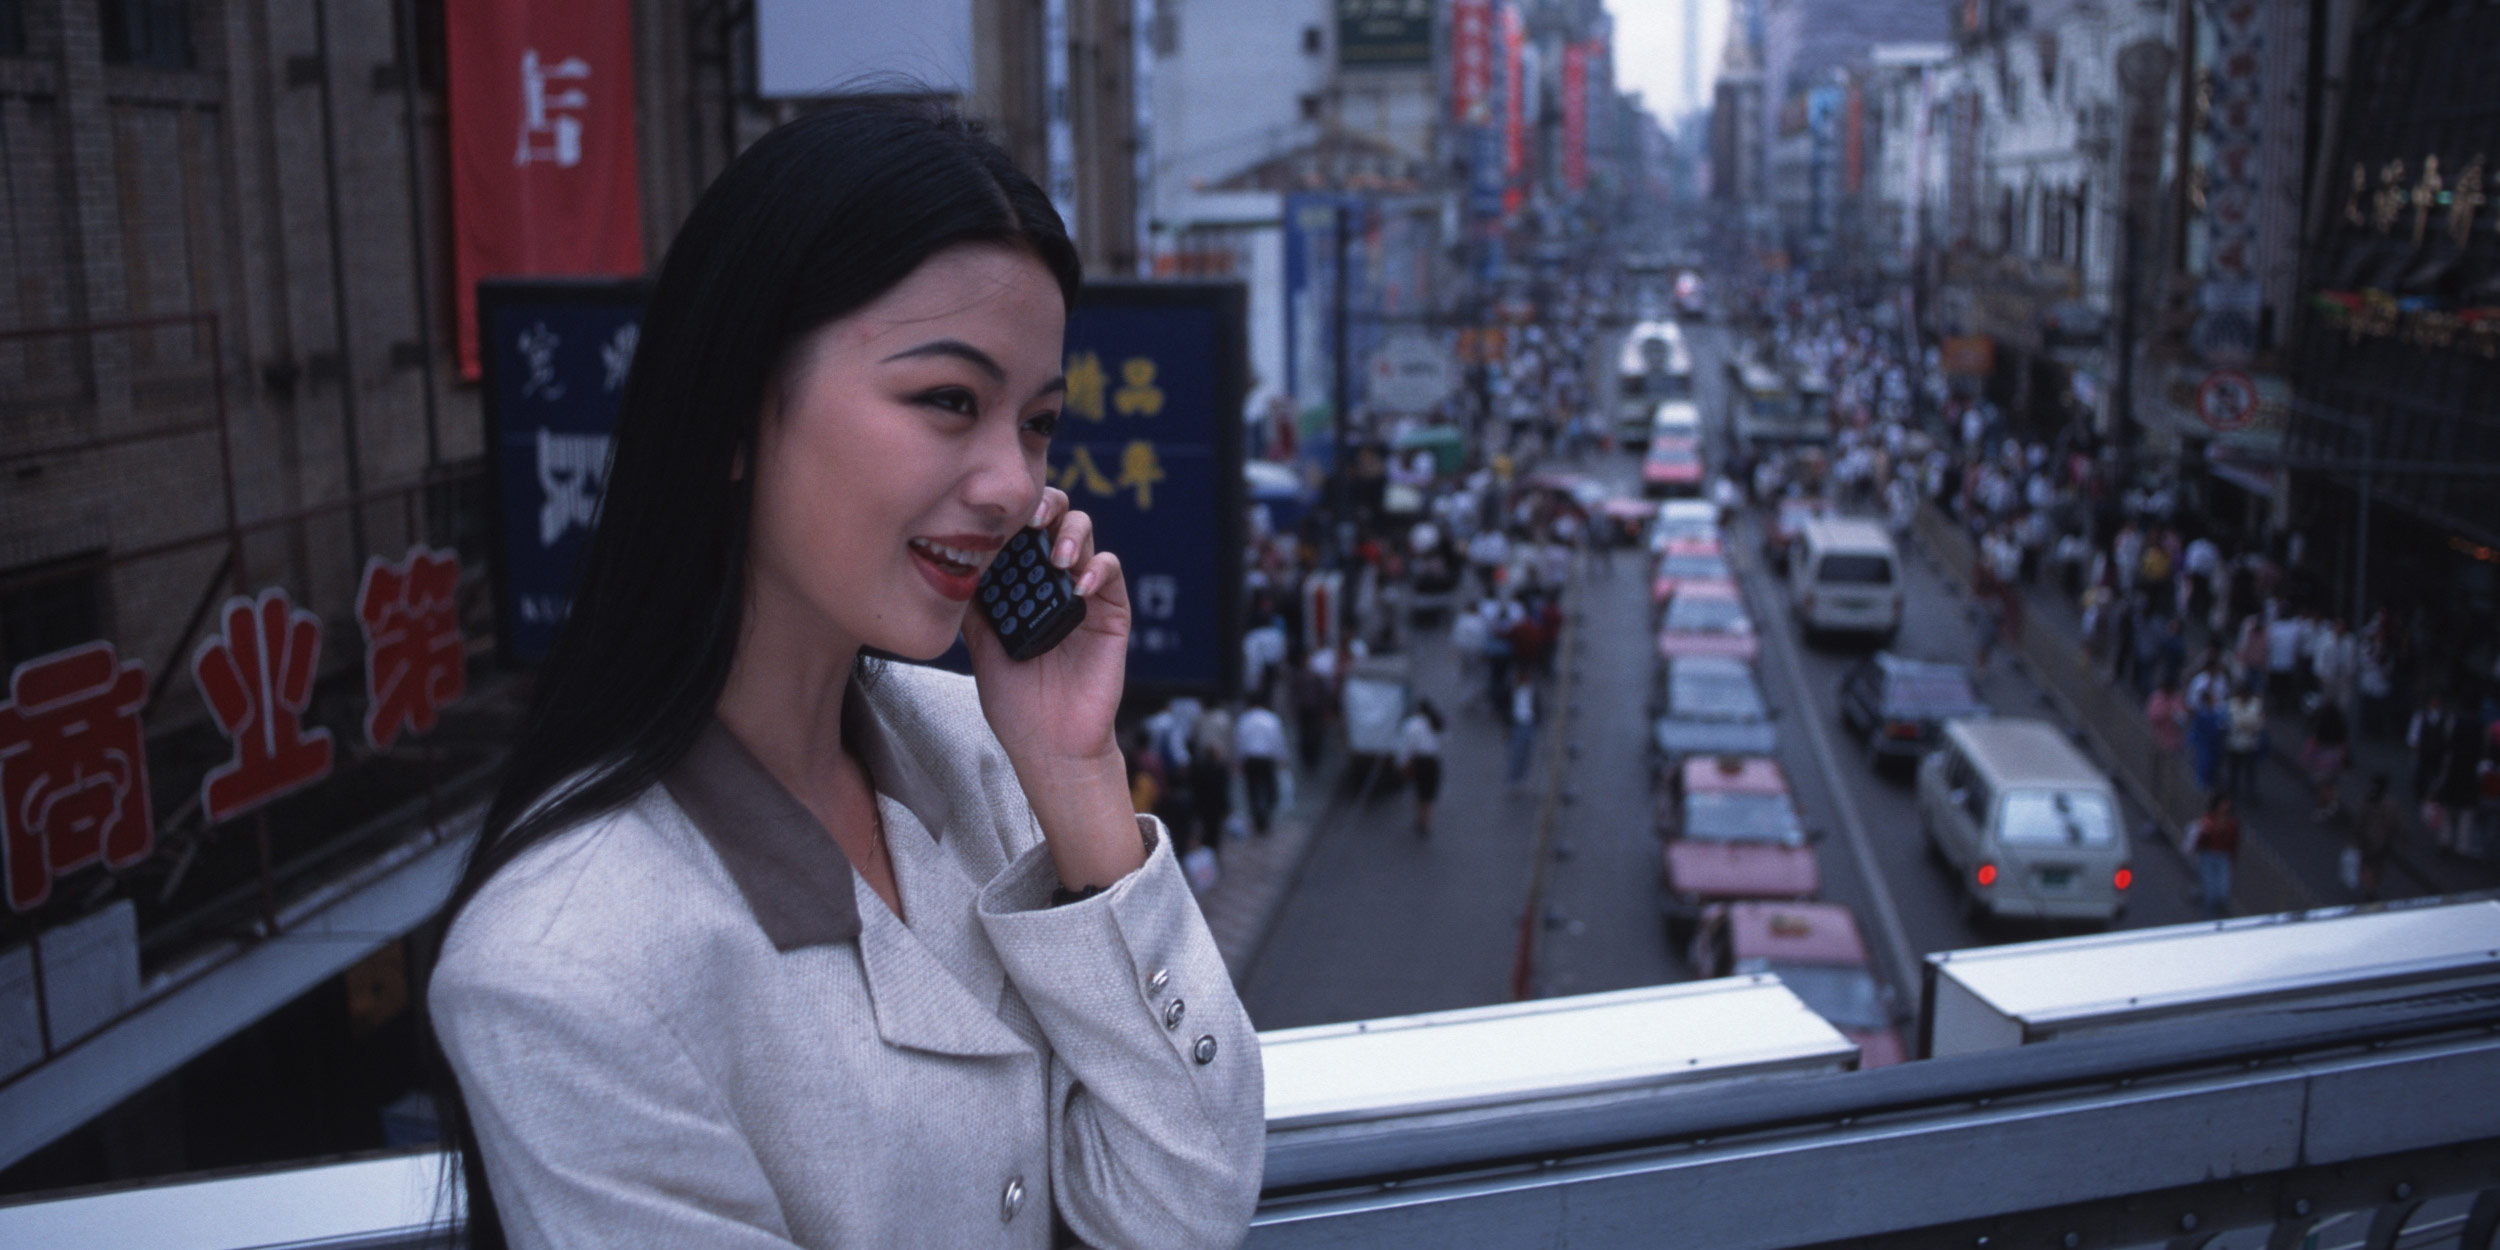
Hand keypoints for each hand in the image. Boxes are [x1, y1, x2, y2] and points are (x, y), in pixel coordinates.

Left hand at [964, 489, 1142, 888]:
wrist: (1048, 743)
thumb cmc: (1015, 700)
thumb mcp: (979, 645)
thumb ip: (971, 604)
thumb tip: (947, 561)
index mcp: (1019, 581)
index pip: (1016, 528)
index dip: (1007, 511)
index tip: (988, 511)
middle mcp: (1050, 578)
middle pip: (1053, 516)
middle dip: (1044, 504)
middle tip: (1028, 518)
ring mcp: (1082, 591)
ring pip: (1084, 533)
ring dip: (1070, 534)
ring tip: (1056, 557)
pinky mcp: (1111, 611)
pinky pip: (1110, 572)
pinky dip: (1097, 569)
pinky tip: (1078, 587)